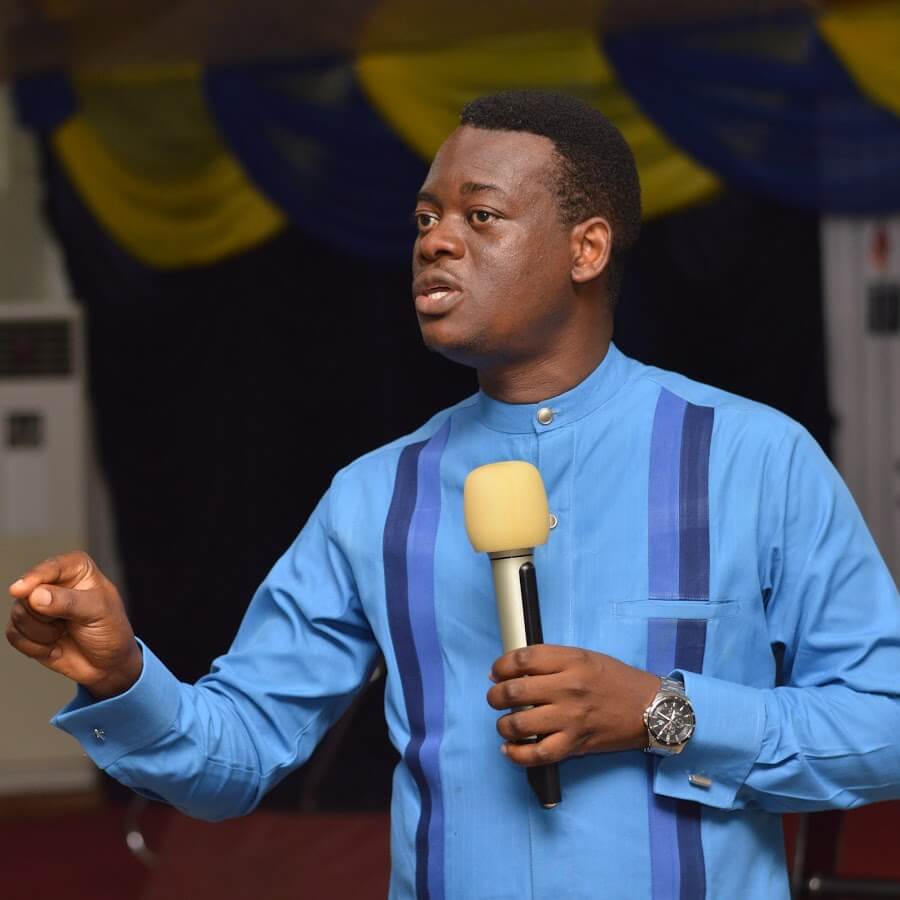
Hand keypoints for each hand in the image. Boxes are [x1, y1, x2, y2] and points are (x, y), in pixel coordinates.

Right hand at [6, 551, 141, 699]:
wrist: (106, 663)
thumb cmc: (110, 630)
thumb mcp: (98, 612)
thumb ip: (68, 602)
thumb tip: (35, 595)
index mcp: (77, 569)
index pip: (50, 567)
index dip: (34, 577)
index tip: (21, 590)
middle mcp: (53, 583)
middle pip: (26, 593)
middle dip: (44, 615)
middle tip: (67, 622)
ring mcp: (37, 605)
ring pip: (18, 615)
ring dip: (42, 633)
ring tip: (64, 632)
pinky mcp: (27, 627)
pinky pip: (14, 635)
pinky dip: (34, 646)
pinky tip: (54, 645)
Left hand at [486, 645, 660, 765]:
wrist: (649, 708)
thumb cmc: (615, 679)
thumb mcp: (584, 657)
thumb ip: (551, 660)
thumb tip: (510, 670)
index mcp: (570, 662)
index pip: (522, 659)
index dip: (501, 666)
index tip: (496, 672)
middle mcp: (568, 688)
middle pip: (514, 691)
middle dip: (496, 696)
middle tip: (496, 698)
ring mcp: (571, 718)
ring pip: (519, 724)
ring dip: (503, 725)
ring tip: (505, 723)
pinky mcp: (575, 744)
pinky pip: (537, 754)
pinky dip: (516, 755)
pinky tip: (508, 749)